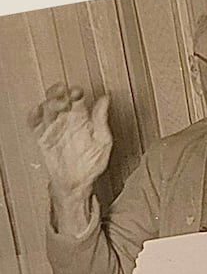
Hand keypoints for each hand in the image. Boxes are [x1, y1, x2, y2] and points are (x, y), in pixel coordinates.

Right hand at [28, 84, 112, 227]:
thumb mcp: (103, 140)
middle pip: (59, 99)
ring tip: (57, 103)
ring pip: (47, 109)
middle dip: (59, 93)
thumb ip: (102, 119)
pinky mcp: (42, 137)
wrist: (78, 182)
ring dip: (50, 103)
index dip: (76, 92)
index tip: (78, 91)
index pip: (77, 99)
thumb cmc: (92, 163)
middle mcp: (66, 120)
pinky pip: (34, 123)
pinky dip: (34, 116)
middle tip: (64, 92)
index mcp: (82, 119)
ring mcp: (53, 128)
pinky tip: (39, 112)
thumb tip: (106, 99)